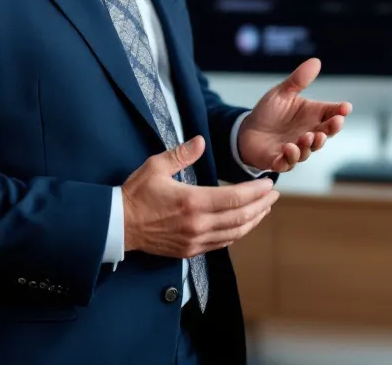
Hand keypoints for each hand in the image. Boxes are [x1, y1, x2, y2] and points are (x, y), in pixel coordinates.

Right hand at [121, 135, 278, 258]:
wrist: (118, 225)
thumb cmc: (135, 194)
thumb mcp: (155, 166)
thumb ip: (181, 154)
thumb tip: (201, 141)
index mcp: (192, 202)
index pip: (235, 198)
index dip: (256, 191)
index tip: (269, 184)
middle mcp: (197, 224)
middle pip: (241, 217)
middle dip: (262, 205)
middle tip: (274, 195)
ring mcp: (194, 240)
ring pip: (235, 233)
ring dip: (253, 221)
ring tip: (265, 209)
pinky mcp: (190, 250)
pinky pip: (222, 244)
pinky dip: (237, 233)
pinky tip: (243, 225)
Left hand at [238, 58, 350, 172]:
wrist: (247, 130)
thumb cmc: (270, 112)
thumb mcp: (282, 93)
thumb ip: (298, 80)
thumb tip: (316, 61)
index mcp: (312, 117)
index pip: (331, 114)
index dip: (340, 112)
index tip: (345, 108)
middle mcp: (308, 134)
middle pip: (325, 134)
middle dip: (331, 130)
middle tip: (335, 123)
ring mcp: (295, 149)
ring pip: (307, 151)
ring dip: (310, 145)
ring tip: (308, 136)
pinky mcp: (279, 160)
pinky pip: (286, 163)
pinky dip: (288, 158)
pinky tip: (288, 149)